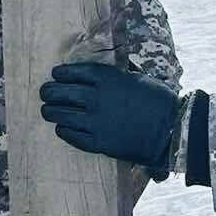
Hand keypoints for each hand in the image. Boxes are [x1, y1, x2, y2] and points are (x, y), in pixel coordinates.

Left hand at [39, 63, 181, 177]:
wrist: (171, 129)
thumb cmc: (158, 101)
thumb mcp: (136, 78)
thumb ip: (115, 76)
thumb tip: (100, 74)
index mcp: (107, 79)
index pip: (73, 73)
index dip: (60, 74)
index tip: (56, 75)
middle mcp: (96, 98)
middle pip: (61, 93)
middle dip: (49, 92)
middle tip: (45, 93)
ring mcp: (95, 121)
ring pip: (61, 114)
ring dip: (51, 111)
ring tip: (48, 111)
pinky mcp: (98, 142)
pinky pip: (71, 135)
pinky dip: (63, 130)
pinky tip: (61, 128)